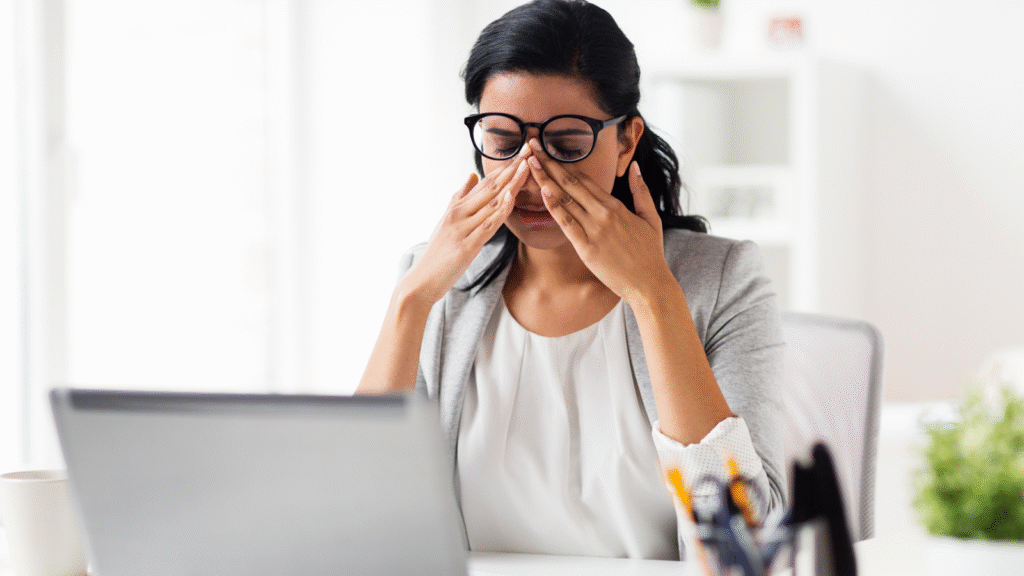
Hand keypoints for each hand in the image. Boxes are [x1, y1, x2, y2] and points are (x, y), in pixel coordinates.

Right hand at [403, 145, 531, 304]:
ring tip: (527, 167)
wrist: (421, 280)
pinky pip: (488, 225)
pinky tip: (512, 198)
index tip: (521, 153)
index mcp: (457, 207)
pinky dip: (501, 211)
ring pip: (492, 202)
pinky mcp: (466, 246)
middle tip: (529, 150)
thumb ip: (459, 197)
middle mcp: (459, 213)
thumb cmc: (437, 253)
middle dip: (511, 169)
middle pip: (490, 187)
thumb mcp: (446, 220)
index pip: (485, 183)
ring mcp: (462, 229)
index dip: (504, 167)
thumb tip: (471, 175)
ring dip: (511, 184)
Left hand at [526, 139, 670, 302]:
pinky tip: (543, 192)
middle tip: (531, 146)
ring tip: (529, 163)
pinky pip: (567, 224)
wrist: (650, 284)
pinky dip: (554, 207)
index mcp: (615, 206)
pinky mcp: (586, 248)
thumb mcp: (651, 217)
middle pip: (570, 183)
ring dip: (545, 179)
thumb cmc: (650, 253)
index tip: (547, 150)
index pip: (584, 179)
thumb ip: (641, 190)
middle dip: (549, 163)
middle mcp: (602, 214)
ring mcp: (594, 230)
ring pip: (565, 199)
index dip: (563, 163)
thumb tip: (634, 166)